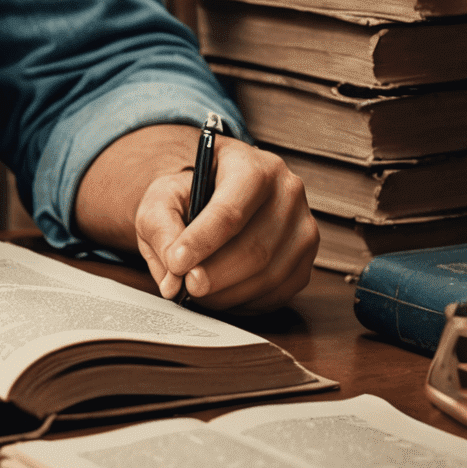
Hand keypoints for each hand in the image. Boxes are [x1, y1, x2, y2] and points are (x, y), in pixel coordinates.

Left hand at [76, 125, 317, 312]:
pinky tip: (220, 296)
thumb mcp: (163, 196)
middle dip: (215, 273)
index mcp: (252, 166)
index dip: (203, 241)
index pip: (231, 210)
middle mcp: (287, 193)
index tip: (176, 263)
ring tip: (197, 292)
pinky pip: (280, 292)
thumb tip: (173, 275)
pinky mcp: (307, 261)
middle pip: (255, 247)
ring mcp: (304, 228)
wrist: (217, 195)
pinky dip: (246, 301)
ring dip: (229, 292)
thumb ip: (161, 228)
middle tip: (185, 285)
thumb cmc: (190, 193)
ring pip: (270, 274)